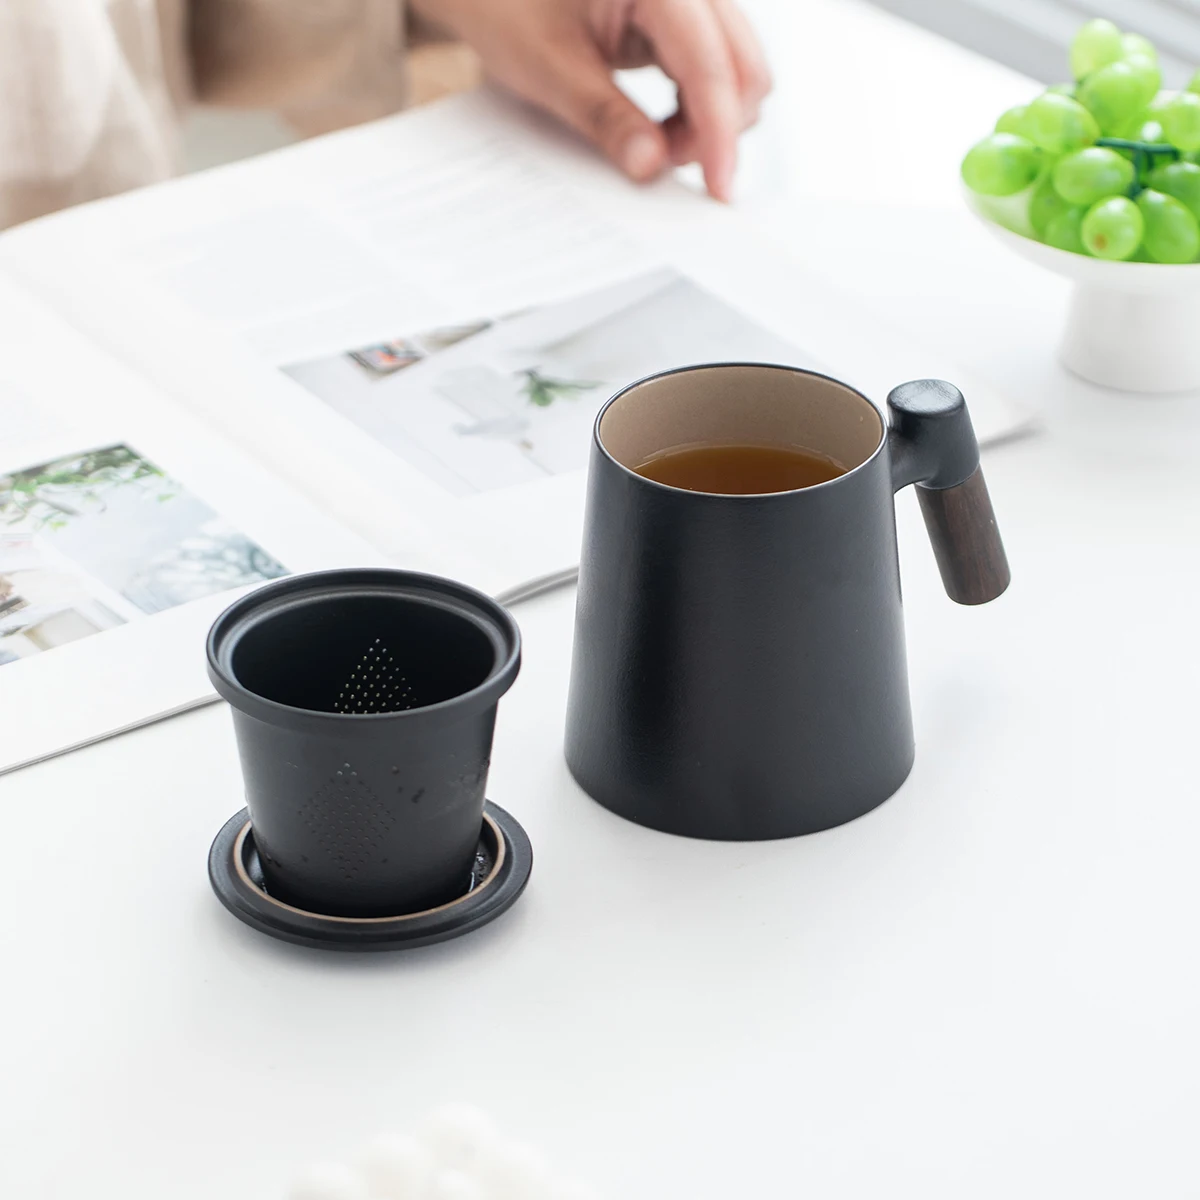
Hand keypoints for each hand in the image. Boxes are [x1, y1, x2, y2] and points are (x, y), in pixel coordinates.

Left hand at [413, 0, 771, 200]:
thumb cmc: (504, 3)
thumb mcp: (549, 68)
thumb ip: (606, 118)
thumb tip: (652, 166)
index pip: (710, 62)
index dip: (719, 132)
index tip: (718, 188)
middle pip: (742, 63)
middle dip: (718, 127)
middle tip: (666, 166)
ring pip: (737, 67)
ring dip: (709, 119)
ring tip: (653, 143)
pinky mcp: (681, 13)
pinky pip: (713, 64)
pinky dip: (696, 105)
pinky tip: (659, 126)